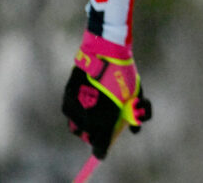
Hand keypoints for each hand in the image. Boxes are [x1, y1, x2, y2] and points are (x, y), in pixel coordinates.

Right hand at [62, 31, 151, 158]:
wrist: (105, 53)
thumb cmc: (124, 75)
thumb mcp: (135, 95)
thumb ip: (135, 114)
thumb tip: (134, 129)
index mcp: (104, 122)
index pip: (100, 148)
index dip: (103, 149)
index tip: (104, 149)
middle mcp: (87, 120)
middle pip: (88, 138)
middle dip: (96, 135)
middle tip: (102, 127)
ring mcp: (75, 109)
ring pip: (76, 128)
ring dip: (84, 125)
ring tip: (93, 115)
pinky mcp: (67, 98)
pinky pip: (70, 113)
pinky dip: (77, 112)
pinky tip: (86, 102)